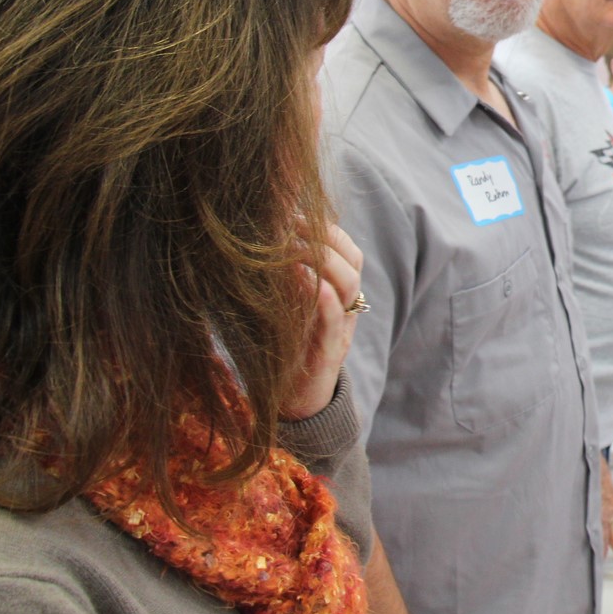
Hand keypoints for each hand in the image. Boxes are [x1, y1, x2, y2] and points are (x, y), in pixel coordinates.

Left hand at [281, 221, 364, 419]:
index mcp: (338, 293)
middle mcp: (346, 307)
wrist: (293, 403)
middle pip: (352, 259)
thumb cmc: (284, 349)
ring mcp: (340, 328)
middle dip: (322, 235)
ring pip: (349, 282)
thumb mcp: (286, 307)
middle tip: (287, 219)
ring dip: (321, 258)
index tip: (292, 210)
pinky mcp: (328, 351)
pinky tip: (298, 274)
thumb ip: (285, 278)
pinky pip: (333, 316)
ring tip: (288, 245)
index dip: (325, 226)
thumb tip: (260, 239)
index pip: (346, 248)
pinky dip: (321, 293)